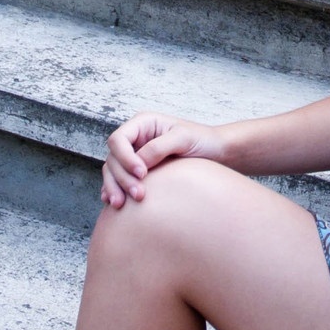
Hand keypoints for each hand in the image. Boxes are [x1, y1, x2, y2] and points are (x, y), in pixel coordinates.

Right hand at [100, 112, 224, 208]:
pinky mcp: (137, 172)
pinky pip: (119, 181)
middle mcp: (135, 139)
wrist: (217, 153)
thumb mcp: (184, 138)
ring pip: (112, 172)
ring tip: (122, 205)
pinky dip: (115, 191)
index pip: (118, 140)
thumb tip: (139, 162)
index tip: (143, 173)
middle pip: (113, 159)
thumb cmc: (202, 140)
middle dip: (121, 177)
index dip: (125, 158)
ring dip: (115, 188)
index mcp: (142, 124)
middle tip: (139, 195)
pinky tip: (116, 204)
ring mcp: (134, 156)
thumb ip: (159, 147)